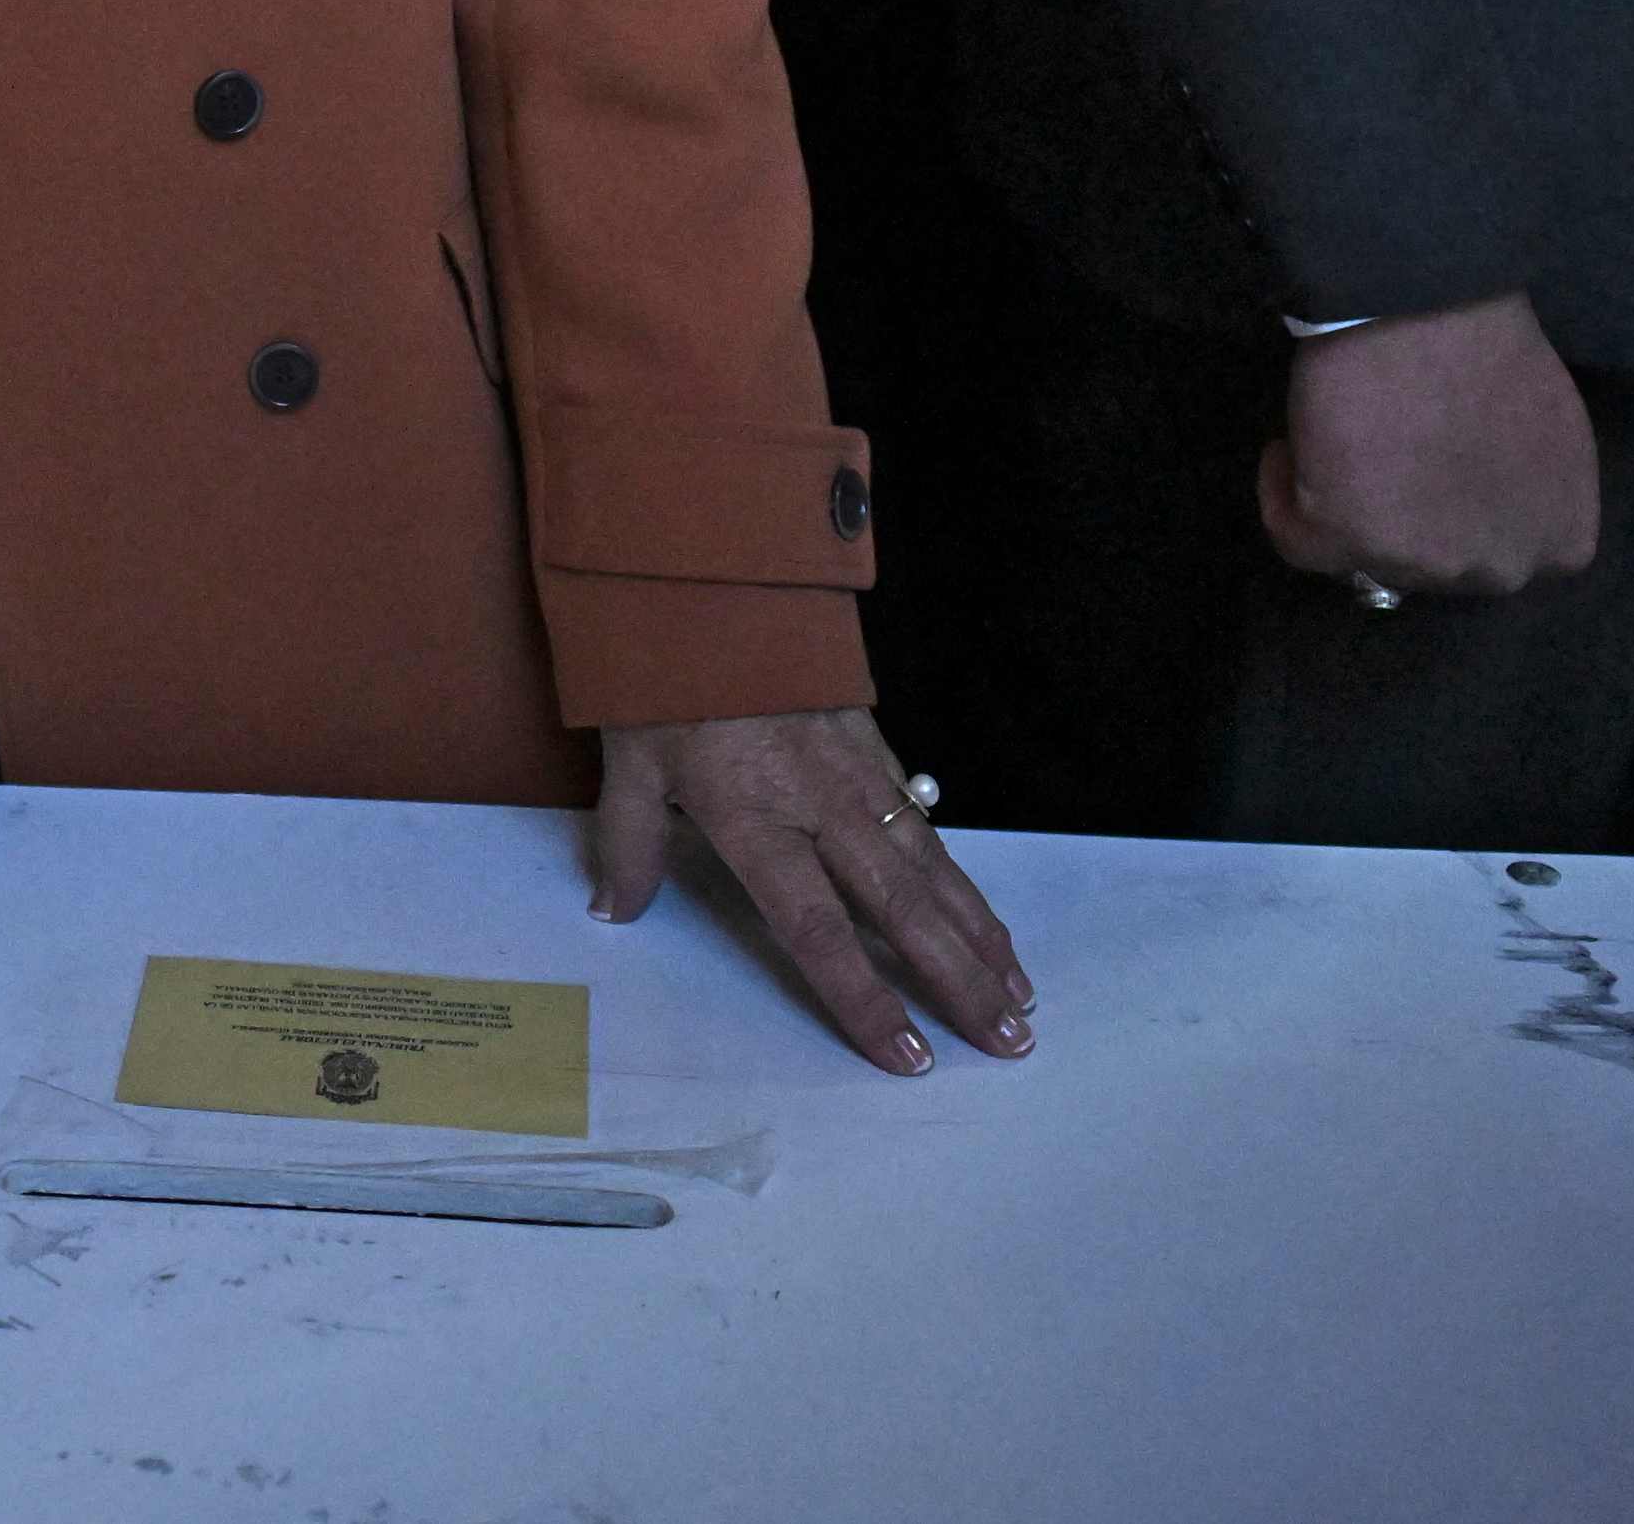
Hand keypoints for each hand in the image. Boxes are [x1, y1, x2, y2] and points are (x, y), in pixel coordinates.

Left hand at [585, 707, 1028, 1076]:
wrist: (710, 576)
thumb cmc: (663, 673)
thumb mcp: (627, 760)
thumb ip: (626, 843)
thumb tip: (613, 912)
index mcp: (755, 820)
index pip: (817, 932)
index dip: (865, 999)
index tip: (912, 1056)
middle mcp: (820, 805)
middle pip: (903, 910)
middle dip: (961, 982)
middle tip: (1011, 1041)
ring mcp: (856, 773)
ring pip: (931, 868)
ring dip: (978, 934)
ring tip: (1019, 991)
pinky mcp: (873, 741)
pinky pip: (923, 824)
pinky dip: (958, 875)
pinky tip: (981, 911)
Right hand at [1257, 291, 1596, 599]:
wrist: (1429, 302)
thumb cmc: (1492, 343)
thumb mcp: (1547, 428)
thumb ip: (1522, 482)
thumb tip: (1470, 488)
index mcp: (1563, 541)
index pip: (1500, 551)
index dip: (1457, 506)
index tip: (1430, 461)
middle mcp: (1502, 568)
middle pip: (1436, 562)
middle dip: (1408, 515)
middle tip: (1384, 453)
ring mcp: (1428, 564)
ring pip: (1369, 555)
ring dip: (1348, 502)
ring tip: (1335, 438)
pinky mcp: (1352, 541)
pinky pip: (1297, 539)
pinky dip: (1282, 494)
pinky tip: (1285, 450)